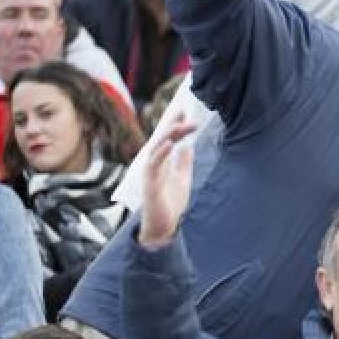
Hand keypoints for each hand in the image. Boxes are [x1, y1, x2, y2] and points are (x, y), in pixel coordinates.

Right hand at [138, 114, 196, 247]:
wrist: (164, 225)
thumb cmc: (170, 202)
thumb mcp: (182, 178)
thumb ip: (184, 162)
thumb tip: (188, 146)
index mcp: (162, 162)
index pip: (168, 139)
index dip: (177, 126)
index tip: (188, 112)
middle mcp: (154, 164)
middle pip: (162, 140)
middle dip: (173, 126)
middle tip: (185, 113)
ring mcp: (150, 173)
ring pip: (156, 149)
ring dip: (168, 136)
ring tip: (179, 125)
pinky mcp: (149, 184)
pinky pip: (153, 166)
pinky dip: (160, 153)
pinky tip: (169, 144)